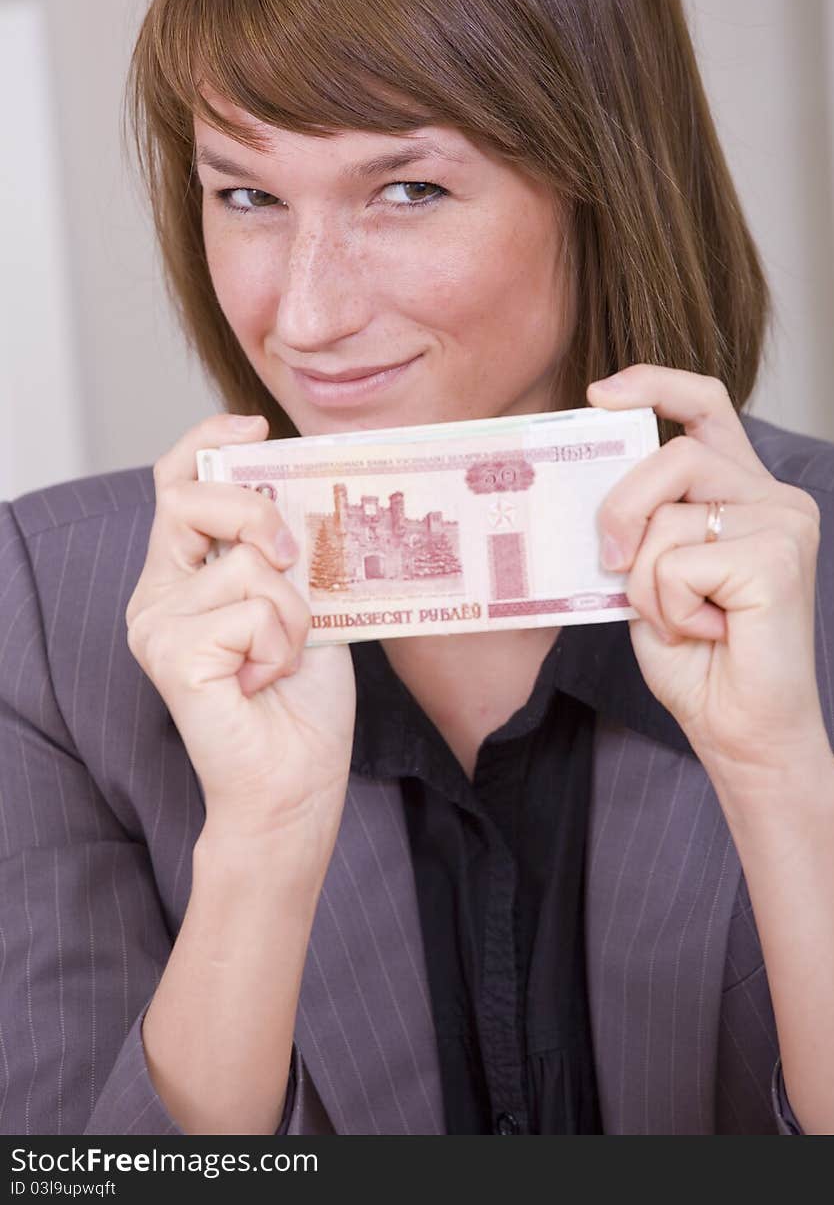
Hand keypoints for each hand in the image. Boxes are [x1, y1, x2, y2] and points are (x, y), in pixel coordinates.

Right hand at [125, 413, 355, 854]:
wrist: (295, 784)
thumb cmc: (299, 700)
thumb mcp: (302, 603)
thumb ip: (285, 552)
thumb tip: (299, 491)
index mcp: (183, 576)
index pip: (174, 484)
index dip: (207, 440)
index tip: (254, 424)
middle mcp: (156, 594)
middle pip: (192, 498)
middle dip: (257, 512)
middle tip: (294, 560)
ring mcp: (156, 624)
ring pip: (248, 564)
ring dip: (294, 612)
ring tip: (282, 659)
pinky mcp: (172, 655)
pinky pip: (253, 609)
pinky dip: (283, 642)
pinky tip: (265, 682)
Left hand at [587, 365, 832, 781]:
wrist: (743, 732)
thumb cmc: (697, 659)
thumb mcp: (652, 573)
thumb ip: (641, 521)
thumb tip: (589, 480)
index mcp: (745, 492)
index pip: (706, 406)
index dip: (654, 385)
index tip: (598, 395)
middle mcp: (774, 498)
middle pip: (674, 455)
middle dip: (621, 506)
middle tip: (610, 560)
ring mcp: (783, 523)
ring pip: (668, 513)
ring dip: (646, 577)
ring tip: (678, 617)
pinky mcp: (778, 557)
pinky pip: (678, 560)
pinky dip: (667, 604)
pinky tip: (706, 632)